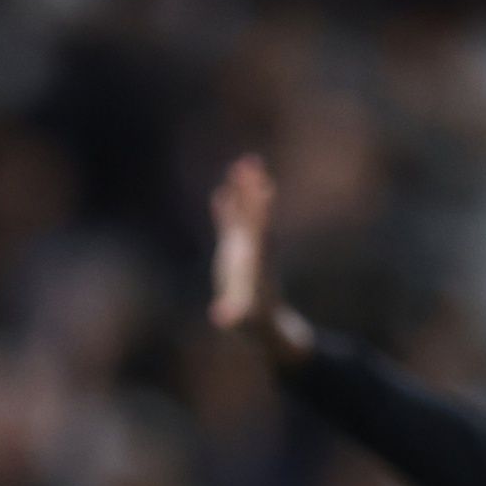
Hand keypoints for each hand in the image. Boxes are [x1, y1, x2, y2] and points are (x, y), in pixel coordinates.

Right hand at [207, 154, 312, 365]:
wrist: (261, 323)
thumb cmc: (253, 323)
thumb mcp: (242, 322)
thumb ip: (233, 317)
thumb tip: (221, 318)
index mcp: (257, 261)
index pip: (260, 231)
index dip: (261, 211)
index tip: (264, 189)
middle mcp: (254, 249)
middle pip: (254, 213)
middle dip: (252, 189)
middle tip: (250, 162)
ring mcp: (244, 248)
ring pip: (244, 213)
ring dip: (242, 190)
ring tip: (240, 164)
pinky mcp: (234, 253)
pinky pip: (230, 225)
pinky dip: (227, 209)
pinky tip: (221, 193)